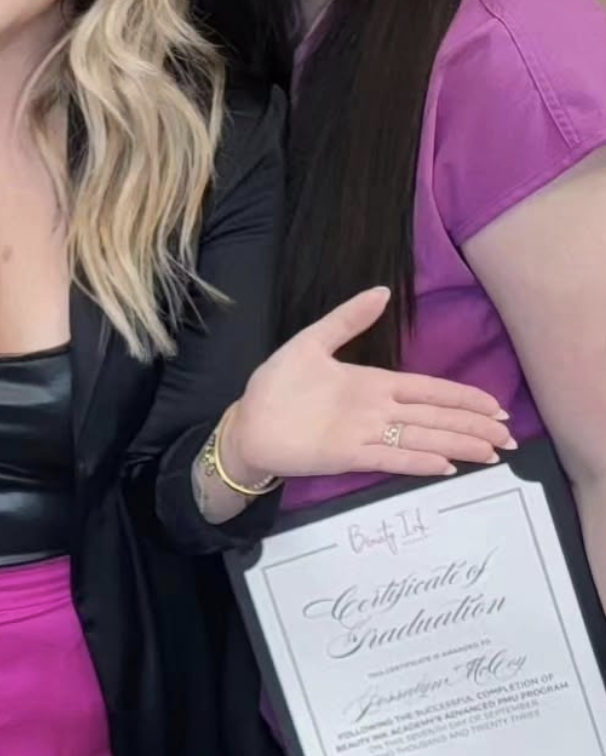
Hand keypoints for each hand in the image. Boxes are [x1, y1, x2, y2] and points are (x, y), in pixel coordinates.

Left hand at [225, 288, 513, 483]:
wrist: (247, 424)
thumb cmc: (276, 386)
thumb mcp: (311, 343)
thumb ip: (347, 319)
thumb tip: (382, 291)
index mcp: (372, 385)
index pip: (427, 390)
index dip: (461, 397)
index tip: (494, 405)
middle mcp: (375, 411)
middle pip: (434, 416)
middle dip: (472, 425)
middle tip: (509, 435)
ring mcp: (364, 434)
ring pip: (421, 438)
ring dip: (456, 444)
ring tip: (491, 452)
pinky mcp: (347, 455)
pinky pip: (389, 457)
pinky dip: (416, 461)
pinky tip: (445, 465)